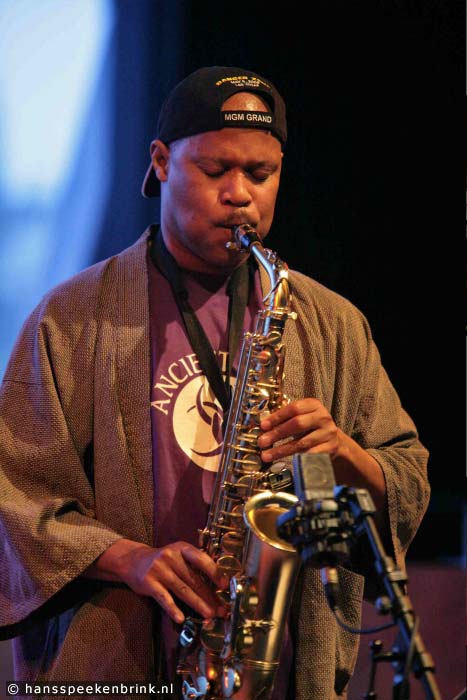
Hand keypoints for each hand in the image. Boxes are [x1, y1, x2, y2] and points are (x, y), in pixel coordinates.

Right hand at [85, 539, 228, 623]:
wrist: (132, 561)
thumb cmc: (163, 560)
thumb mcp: (178, 554)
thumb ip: (194, 564)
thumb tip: (218, 581)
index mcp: (182, 548)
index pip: (201, 559)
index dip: (214, 572)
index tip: (225, 585)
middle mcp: (171, 556)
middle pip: (193, 579)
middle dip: (209, 596)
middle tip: (221, 609)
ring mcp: (159, 569)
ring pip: (182, 590)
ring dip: (198, 604)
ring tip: (209, 615)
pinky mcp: (149, 583)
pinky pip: (164, 598)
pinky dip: (173, 609)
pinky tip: (181, 618)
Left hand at [258, 398, 343, 462]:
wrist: (333, 440)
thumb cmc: (310, 427)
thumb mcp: (301, 417)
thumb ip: (285, 419)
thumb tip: (263, 428)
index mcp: (314, 405)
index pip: (294, 408)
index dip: (277, 417)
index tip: (263, 426)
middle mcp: (323, 417)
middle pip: (298, 424)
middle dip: (277, 433)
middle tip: (262, 442)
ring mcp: (328, 433)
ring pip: (302, 442)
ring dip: (281, 450)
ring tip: (267, 455)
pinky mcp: (330, 448)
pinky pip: (309, 455)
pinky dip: (296, 458)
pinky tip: (284, 461)